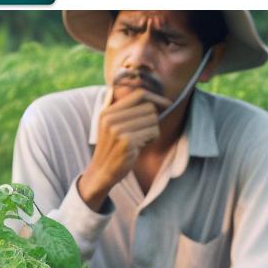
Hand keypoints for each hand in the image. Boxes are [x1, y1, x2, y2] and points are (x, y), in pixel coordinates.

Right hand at [77, 87, 171, 211]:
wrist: (101, 173)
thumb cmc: (112, 149)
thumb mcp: (112, 126)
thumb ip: (127, 111)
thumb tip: (155, 99)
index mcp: (107, 112)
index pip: (138, 94)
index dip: (156, 97)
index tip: (167, 104)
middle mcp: (110, 119)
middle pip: (148, 107)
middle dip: (152, 119)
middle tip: (144, 132)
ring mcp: (117, 130)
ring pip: (153, 119)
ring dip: (152, 130)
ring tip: (140, 140)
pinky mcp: (127, 142)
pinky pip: (153, 132)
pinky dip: (151, 139)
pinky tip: (140, 146)